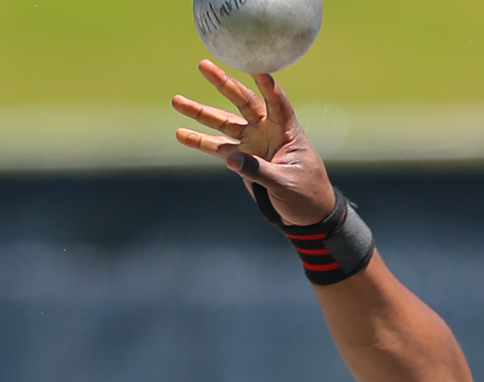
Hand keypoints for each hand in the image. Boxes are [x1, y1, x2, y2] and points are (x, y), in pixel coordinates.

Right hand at [173, 61, 336, 225]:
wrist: (307, 214)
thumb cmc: (306, 194)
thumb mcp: (285, 183)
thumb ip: (259, 170)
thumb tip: (230, 158)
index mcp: (287, 131)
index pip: (277, 102)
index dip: (267, 85)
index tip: (255, 66)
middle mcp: (268, 130)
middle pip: (244, 102)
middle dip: (223, 84)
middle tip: (203, 65)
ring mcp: (253, 143)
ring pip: (224, 123)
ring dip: (201, 112)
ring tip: (177, 100)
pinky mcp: (243, 159)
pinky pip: (217, 147)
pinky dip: (199, 141)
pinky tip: (180, 133)